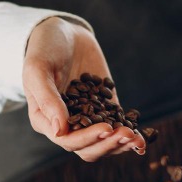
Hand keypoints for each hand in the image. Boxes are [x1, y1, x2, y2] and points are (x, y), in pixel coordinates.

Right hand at [23, 17, 143, 160]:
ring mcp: (87, 119)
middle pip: (87, 148)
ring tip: (137, 139)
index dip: (87, 138)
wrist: (64, 33)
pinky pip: (117, 129)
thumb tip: (60, 129)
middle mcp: (66, 126)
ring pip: (103, 144)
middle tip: (127, 134)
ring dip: (120, 144)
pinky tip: (143, 139)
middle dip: (108, 144)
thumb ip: (47, 98)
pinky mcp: (105, 110)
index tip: (106, 128)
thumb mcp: (38, 68)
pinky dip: (129, 136)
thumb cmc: (45, 48)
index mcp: (45, 120)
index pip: (66, 140)